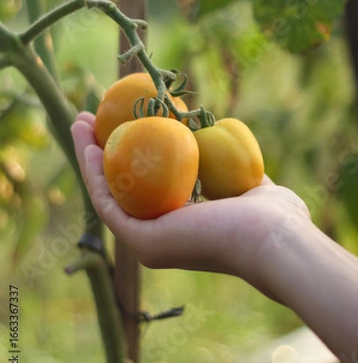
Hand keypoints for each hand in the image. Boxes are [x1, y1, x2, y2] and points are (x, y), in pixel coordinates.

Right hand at [71, 112, 312, 300]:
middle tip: (91, 120)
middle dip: (102, 152)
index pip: (146, 187)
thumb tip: (226, 145)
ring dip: (89, 157)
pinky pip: (109, 201)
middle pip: (120, 187)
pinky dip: (95, 174)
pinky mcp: (141, 241)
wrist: (274, 237)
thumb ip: (233, 170)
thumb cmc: (273, 217)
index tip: (122, 122)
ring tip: (79, 122)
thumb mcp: (250, 183)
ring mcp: (146, 242)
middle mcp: (157, 236)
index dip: (129, 155)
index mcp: (180, 226)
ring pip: (108, 192)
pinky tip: (88, 145)